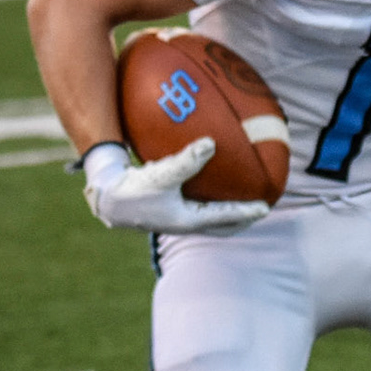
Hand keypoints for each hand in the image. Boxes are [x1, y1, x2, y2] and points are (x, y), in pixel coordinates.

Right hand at [83, 138, 268, 234]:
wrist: (105, 197)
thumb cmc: (133, 188)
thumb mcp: (161, 174)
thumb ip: (187, 160)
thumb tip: (211, 144)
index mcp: (187, 220)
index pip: (225, 218)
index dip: (246, 212)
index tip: (265, 207)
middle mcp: (184, 223)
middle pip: (221, 226)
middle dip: (241, 220)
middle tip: (260, 210)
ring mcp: (175, 219)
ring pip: (209, 219)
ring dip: (226, 214)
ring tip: (240, 202)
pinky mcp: (167, 210)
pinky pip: (196, 208)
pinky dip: (208, 201)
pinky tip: (209, 184)